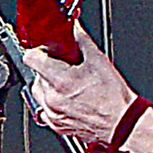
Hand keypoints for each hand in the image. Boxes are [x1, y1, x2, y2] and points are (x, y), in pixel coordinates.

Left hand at [22, 24, 138, 145]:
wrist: (122, 124)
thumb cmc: (114, 98)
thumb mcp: (98, 61)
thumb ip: (81, 39)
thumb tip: (73, 26)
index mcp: (60, 81)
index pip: (31, 59)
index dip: (38, 52)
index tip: (46, 52)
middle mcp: (52, 98)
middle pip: (35, 76)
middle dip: (46, 69)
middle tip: (63, 68)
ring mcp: (52, 114)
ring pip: (38, 93)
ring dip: (47, 86)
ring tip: (67, 84)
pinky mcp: (56, 125)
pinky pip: (44, 110)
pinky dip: (51, 102)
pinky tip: (67, 98)